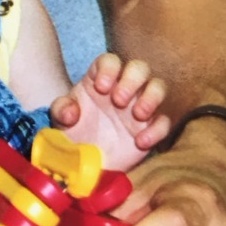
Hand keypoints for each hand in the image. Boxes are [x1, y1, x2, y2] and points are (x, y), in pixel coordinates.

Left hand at [49, 54, 170, 171]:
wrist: (87, 164)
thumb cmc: (74, 135)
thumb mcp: (61, 123)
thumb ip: (61, 111)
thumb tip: (71, 112)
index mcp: (100, 80)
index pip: (110, 61)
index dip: (109, 69)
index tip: (101, 87)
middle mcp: (123, 88)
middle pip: (139, 67)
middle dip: (131, 80)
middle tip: (119, 100)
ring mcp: (140, 106)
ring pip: (158, 87)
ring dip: (151, 97)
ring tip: (137, 115)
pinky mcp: (151, 128)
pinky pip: (164, 121)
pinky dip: (157, 130)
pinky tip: (141, 141)